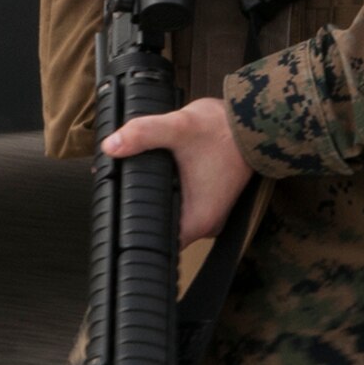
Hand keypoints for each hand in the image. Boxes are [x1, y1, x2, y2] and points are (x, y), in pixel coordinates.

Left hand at [103, 97, 254, 245]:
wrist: (252, 121)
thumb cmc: (223, 129)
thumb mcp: (179, 127)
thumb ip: (143, 134)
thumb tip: (111, 146)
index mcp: (198, 220)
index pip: (156, 244)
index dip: (133, 229)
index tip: (116, 213)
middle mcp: (206, 224)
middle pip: (162, 228)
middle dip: (140, 209)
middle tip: (117, 187)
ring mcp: (210, 213)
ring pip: (173, 215)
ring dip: (156, 199)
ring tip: (136, 179)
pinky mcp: (211, 200)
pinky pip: (183, 204)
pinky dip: (171, 192)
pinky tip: (161, 175)